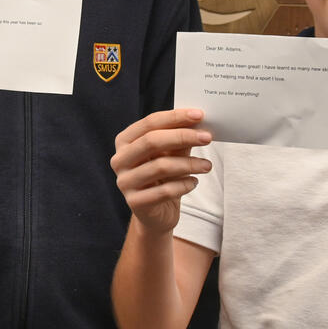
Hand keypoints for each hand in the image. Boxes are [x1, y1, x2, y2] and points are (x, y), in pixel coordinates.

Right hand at [111, 108, 210, 234]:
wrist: (156, 213)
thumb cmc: (163, 178)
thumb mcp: (170, 153)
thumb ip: (179, 137)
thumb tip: (197, 119)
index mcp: (125, 142)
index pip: (149, 123)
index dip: (175, 117)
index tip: (199, 115)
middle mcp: (120, 160)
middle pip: (152, 141)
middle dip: (183, 136)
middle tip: (207, 137)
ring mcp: (125, 182)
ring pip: (160, 167)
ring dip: (189, 164)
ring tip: (207, 165)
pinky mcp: (135, 202)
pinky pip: (164, 191)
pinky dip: (184, 184)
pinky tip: (193, 182)